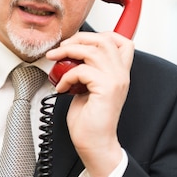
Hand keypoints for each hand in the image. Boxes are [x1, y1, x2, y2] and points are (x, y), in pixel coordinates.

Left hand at [46, 31, 133, 176]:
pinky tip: (61, 87)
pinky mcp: (106, 89)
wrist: (94, 142)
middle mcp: (120, 74)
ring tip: (55, 60)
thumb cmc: (89, 119)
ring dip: (67, 52)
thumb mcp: (86, 87)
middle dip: (78, 39)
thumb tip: (68, 56)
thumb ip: (85, 70)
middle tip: (60, 48)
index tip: (78, 40)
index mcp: (118, 72)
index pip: (122, 41)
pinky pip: (81, 70)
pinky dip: (66, 76)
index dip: (101, 34)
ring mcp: (115, 80)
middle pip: (104, 39)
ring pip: (92, 50)